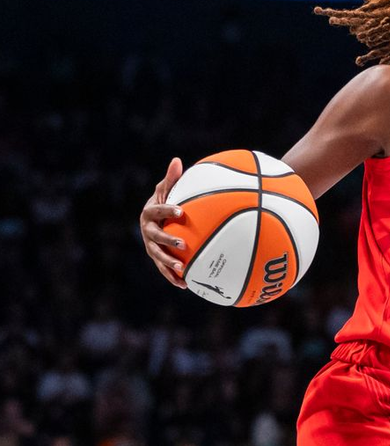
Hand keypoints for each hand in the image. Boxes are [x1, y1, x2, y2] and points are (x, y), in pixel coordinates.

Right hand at [140, 157, 187, 288]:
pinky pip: (164, 269)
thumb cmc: (166, 203)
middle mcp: (146, 230)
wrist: (157, 221)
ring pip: (157, 256)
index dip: (166, 210)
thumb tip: (177, 160)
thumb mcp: (168, 190)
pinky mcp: (157, 258)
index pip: (156, 211)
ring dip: (168, 263)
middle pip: (154, 236)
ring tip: (182, 269)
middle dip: (167, 241)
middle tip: (183, 244)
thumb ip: (172, 179)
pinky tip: (185, 285)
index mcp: (149, 213)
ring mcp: (150, 246)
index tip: (180, 211)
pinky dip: (173, 277)